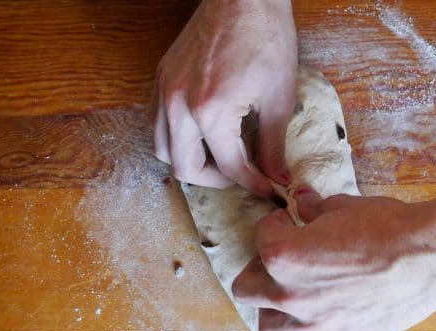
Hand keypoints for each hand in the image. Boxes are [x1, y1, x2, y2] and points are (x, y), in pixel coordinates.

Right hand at [152, 0, 296, 196]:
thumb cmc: (266, 39)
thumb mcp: (278, 98)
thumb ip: (272, 145)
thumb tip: (275, 176)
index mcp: (210, 112)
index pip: (228, 166)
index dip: (251, 183)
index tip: (266, 187)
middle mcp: (180, 106)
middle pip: (185, 169)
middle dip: (215, 180)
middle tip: (239, 175)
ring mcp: (165, 91)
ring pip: (162, 150)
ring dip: (188, 162)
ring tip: (217, 157)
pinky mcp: (161, 79)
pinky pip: (157, 124)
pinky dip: (174, 139)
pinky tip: (199, 133)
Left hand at [232, 187, 435, 330]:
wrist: (429, 257)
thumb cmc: (387, 225)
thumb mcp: (344, 206)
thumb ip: (316, 208)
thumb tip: (304, 199)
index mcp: (282, 256)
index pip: (262, 236)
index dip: (276, 224)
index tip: (289, 221)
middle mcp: (289, 294)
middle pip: (246, 290)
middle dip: (258, 271)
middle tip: (280, 262)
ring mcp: (314, 323)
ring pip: (268, 329)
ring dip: (273, 311)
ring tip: (288, 299)